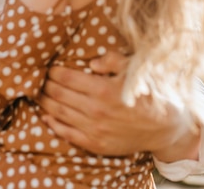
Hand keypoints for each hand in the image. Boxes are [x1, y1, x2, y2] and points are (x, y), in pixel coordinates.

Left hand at [38, 50, 200, 160]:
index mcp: (103, 89)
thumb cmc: (149, 94)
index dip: (53, 71)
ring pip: (58, 112)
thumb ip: (112, 60)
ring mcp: (93, 129)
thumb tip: (91, 61)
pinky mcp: (95, 144)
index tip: (50, 67)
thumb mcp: (135, 70)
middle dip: (46, 84)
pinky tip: (45, 115)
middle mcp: (95, 110)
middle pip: (58, 94)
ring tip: (39, 93)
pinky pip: (66, 133)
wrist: (165, 129)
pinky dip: (52, 123)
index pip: (66, 77)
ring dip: (45, 101)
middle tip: (40, 79)